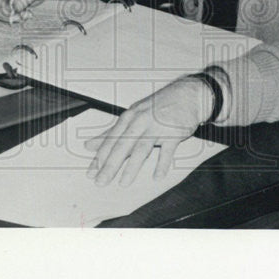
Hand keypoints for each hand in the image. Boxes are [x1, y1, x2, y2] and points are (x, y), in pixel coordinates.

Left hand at [85, 76, 214, 186]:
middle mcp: (140, 121)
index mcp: (129, 118)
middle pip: (122, 146)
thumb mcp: (132, 116)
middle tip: (100, 181)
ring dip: (131, 167)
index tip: (90, 172)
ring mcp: (157, 127)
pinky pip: (167, 150)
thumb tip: (90, 145)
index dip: (99, 157)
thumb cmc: (158, 107)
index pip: (110, 140)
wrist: (188, 95)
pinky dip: (162, 164)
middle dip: (110, 165)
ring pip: (141, 148)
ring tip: (123, 183)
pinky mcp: (174, 132)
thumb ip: (112, 132)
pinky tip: (157, 176)